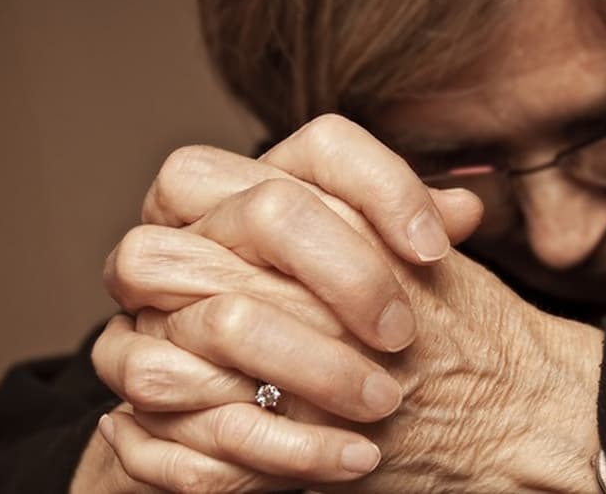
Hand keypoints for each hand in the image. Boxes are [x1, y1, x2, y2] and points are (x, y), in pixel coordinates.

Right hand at [81, 114, 484, 490]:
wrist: (254, 410)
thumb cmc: (328, 333)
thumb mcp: (370, 279)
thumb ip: (405, 236)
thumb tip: (465, 208)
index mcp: (252, 194)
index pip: (323, 146)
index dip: (385, 188)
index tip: (434, 251)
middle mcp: (195, 238)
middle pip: (267, 212)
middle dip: (348, 274)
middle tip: (403, 334)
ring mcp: (152, 315)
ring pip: (222, 318)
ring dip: (315, 369)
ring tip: (384, 404)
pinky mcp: (140, 398)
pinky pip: (193, 416)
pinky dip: (280, 446)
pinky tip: (354, 460)